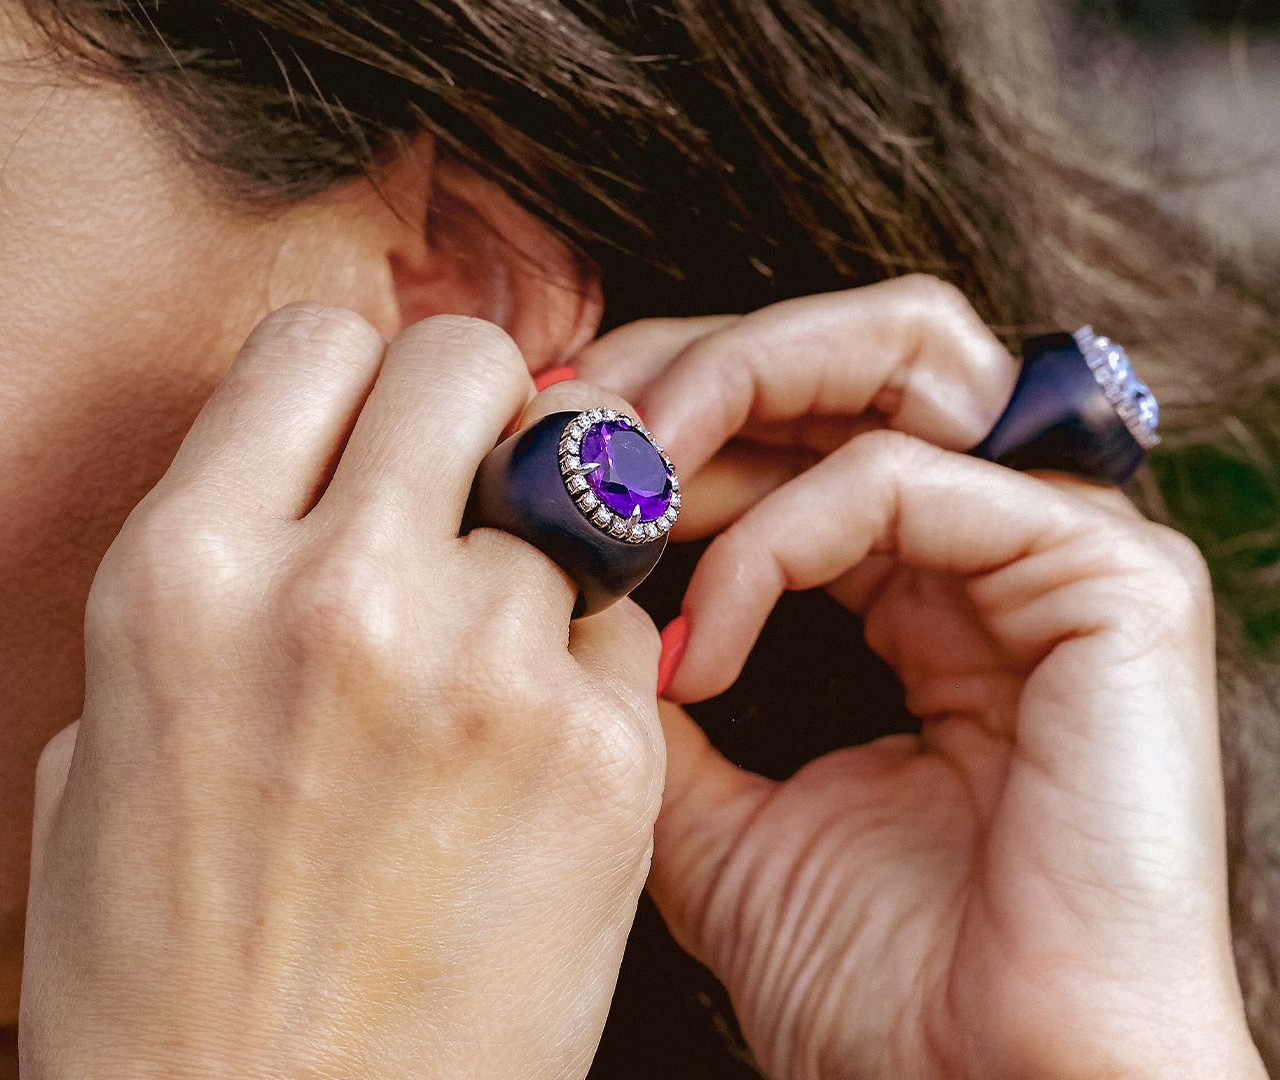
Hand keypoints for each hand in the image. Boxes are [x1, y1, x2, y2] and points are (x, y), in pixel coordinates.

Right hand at [20, 307, 663, 1079]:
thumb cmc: (168, 974)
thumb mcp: (110, 749)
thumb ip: (218, 588)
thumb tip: (306, 493)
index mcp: (186, 576)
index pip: (318, 343)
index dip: (355, 378)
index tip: (374, 426)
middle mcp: (340, 597)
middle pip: (471, 367)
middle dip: (476, 409)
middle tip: (471, 483)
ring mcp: (487, 671)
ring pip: (570, 501)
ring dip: (537, 556)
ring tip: (487, 665)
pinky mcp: (604, 756)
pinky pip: (629, 623)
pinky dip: (591, 659)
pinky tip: (536, 745)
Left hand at [582, 278, 1265, 1078]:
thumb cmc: (875, 979)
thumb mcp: (712, 809)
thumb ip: (656, 686)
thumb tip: (570, 584)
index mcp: (923, 578)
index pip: (798, 415)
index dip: (666, 406)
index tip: (545, 440)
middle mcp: (996, 535)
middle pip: (847, 344)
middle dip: (689, 361)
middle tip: (567, 417)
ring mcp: (1061, 543)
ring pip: (893, 352)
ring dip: (728, 391)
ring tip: (620, 479)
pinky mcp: (1110, 579)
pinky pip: (897, 485)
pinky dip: (772, 544)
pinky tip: (701, 645)